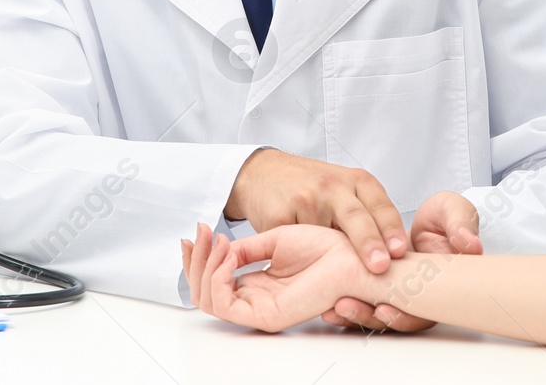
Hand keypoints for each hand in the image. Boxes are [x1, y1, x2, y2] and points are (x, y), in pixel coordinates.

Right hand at [183, 222, 377, 332]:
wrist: (351, 256)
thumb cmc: (323, 246)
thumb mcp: (273, 240)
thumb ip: (243, 249)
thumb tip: (217, 248)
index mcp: (257, 285)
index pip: (213, 281)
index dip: (198, 257)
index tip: (196, 230)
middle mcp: (255, 300)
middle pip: (204, 293)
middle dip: (194, 262)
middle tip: (196, 234)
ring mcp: (259, 309)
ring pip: (209, 300)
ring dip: (204, 267)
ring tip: (216, 242)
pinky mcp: (267, 315)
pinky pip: (225, 304)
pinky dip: (218, 278)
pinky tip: (228, 257)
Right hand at [223, 149, 407, 276]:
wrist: (262, 173)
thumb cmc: (311, 186)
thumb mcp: (345, 192)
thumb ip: (366, 217)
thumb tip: (393, 260)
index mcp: (355, 181)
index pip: (379, 206)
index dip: (391, 230)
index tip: (398, 251)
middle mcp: (333, 186)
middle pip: (355, 216)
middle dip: (370, 243)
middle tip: (380, 265)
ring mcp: (305, 199)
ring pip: (324, 237)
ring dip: (333, 260)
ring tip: (342, 277)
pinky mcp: (280, 215)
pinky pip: (295, 245)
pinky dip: (302, 261)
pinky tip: (305, 270)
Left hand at [322, 190, 482, 332]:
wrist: (428, 220)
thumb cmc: (446, 218)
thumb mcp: (455, 212)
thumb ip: (461, 226)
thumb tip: (470, 244)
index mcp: (440, 289)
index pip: (422, 313)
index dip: (404, 315)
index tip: (384, 309)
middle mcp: (417, 298)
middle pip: (393, 318)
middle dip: (368, 316)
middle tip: (345, 307)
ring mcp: (395, 293)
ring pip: (374, 313)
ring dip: (353, 312)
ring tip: (333, 306)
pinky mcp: (376, 286)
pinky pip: (361, 299)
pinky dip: (344, 305)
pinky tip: (326, 303)